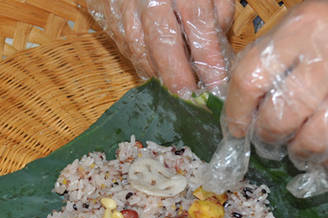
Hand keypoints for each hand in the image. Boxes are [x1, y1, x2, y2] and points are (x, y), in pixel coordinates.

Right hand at [87, 0, 234, 96]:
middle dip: (179, 77)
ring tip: (175, 92)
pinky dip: (141, 63)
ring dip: (159, 75)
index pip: (199, 28)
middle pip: (164, 44)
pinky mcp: (109, 15)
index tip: (217, 86)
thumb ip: (218, 11)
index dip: (209, 61)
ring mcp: (126, 8)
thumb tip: (218, 52)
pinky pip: (125, 46)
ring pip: (141, 50)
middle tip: (191, 98)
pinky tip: (155, 74)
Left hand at [222, 0, 327, 196]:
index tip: (237, 131)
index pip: (249, 80)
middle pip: (280, 118)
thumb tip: (238, 112)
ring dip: (298, 154)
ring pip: (312, 142)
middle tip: (270, 141)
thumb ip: (267, 62)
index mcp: (302, 28)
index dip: (236, 114)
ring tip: (297, 150)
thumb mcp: (300, 27)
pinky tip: (325, 159)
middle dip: (268, 139)